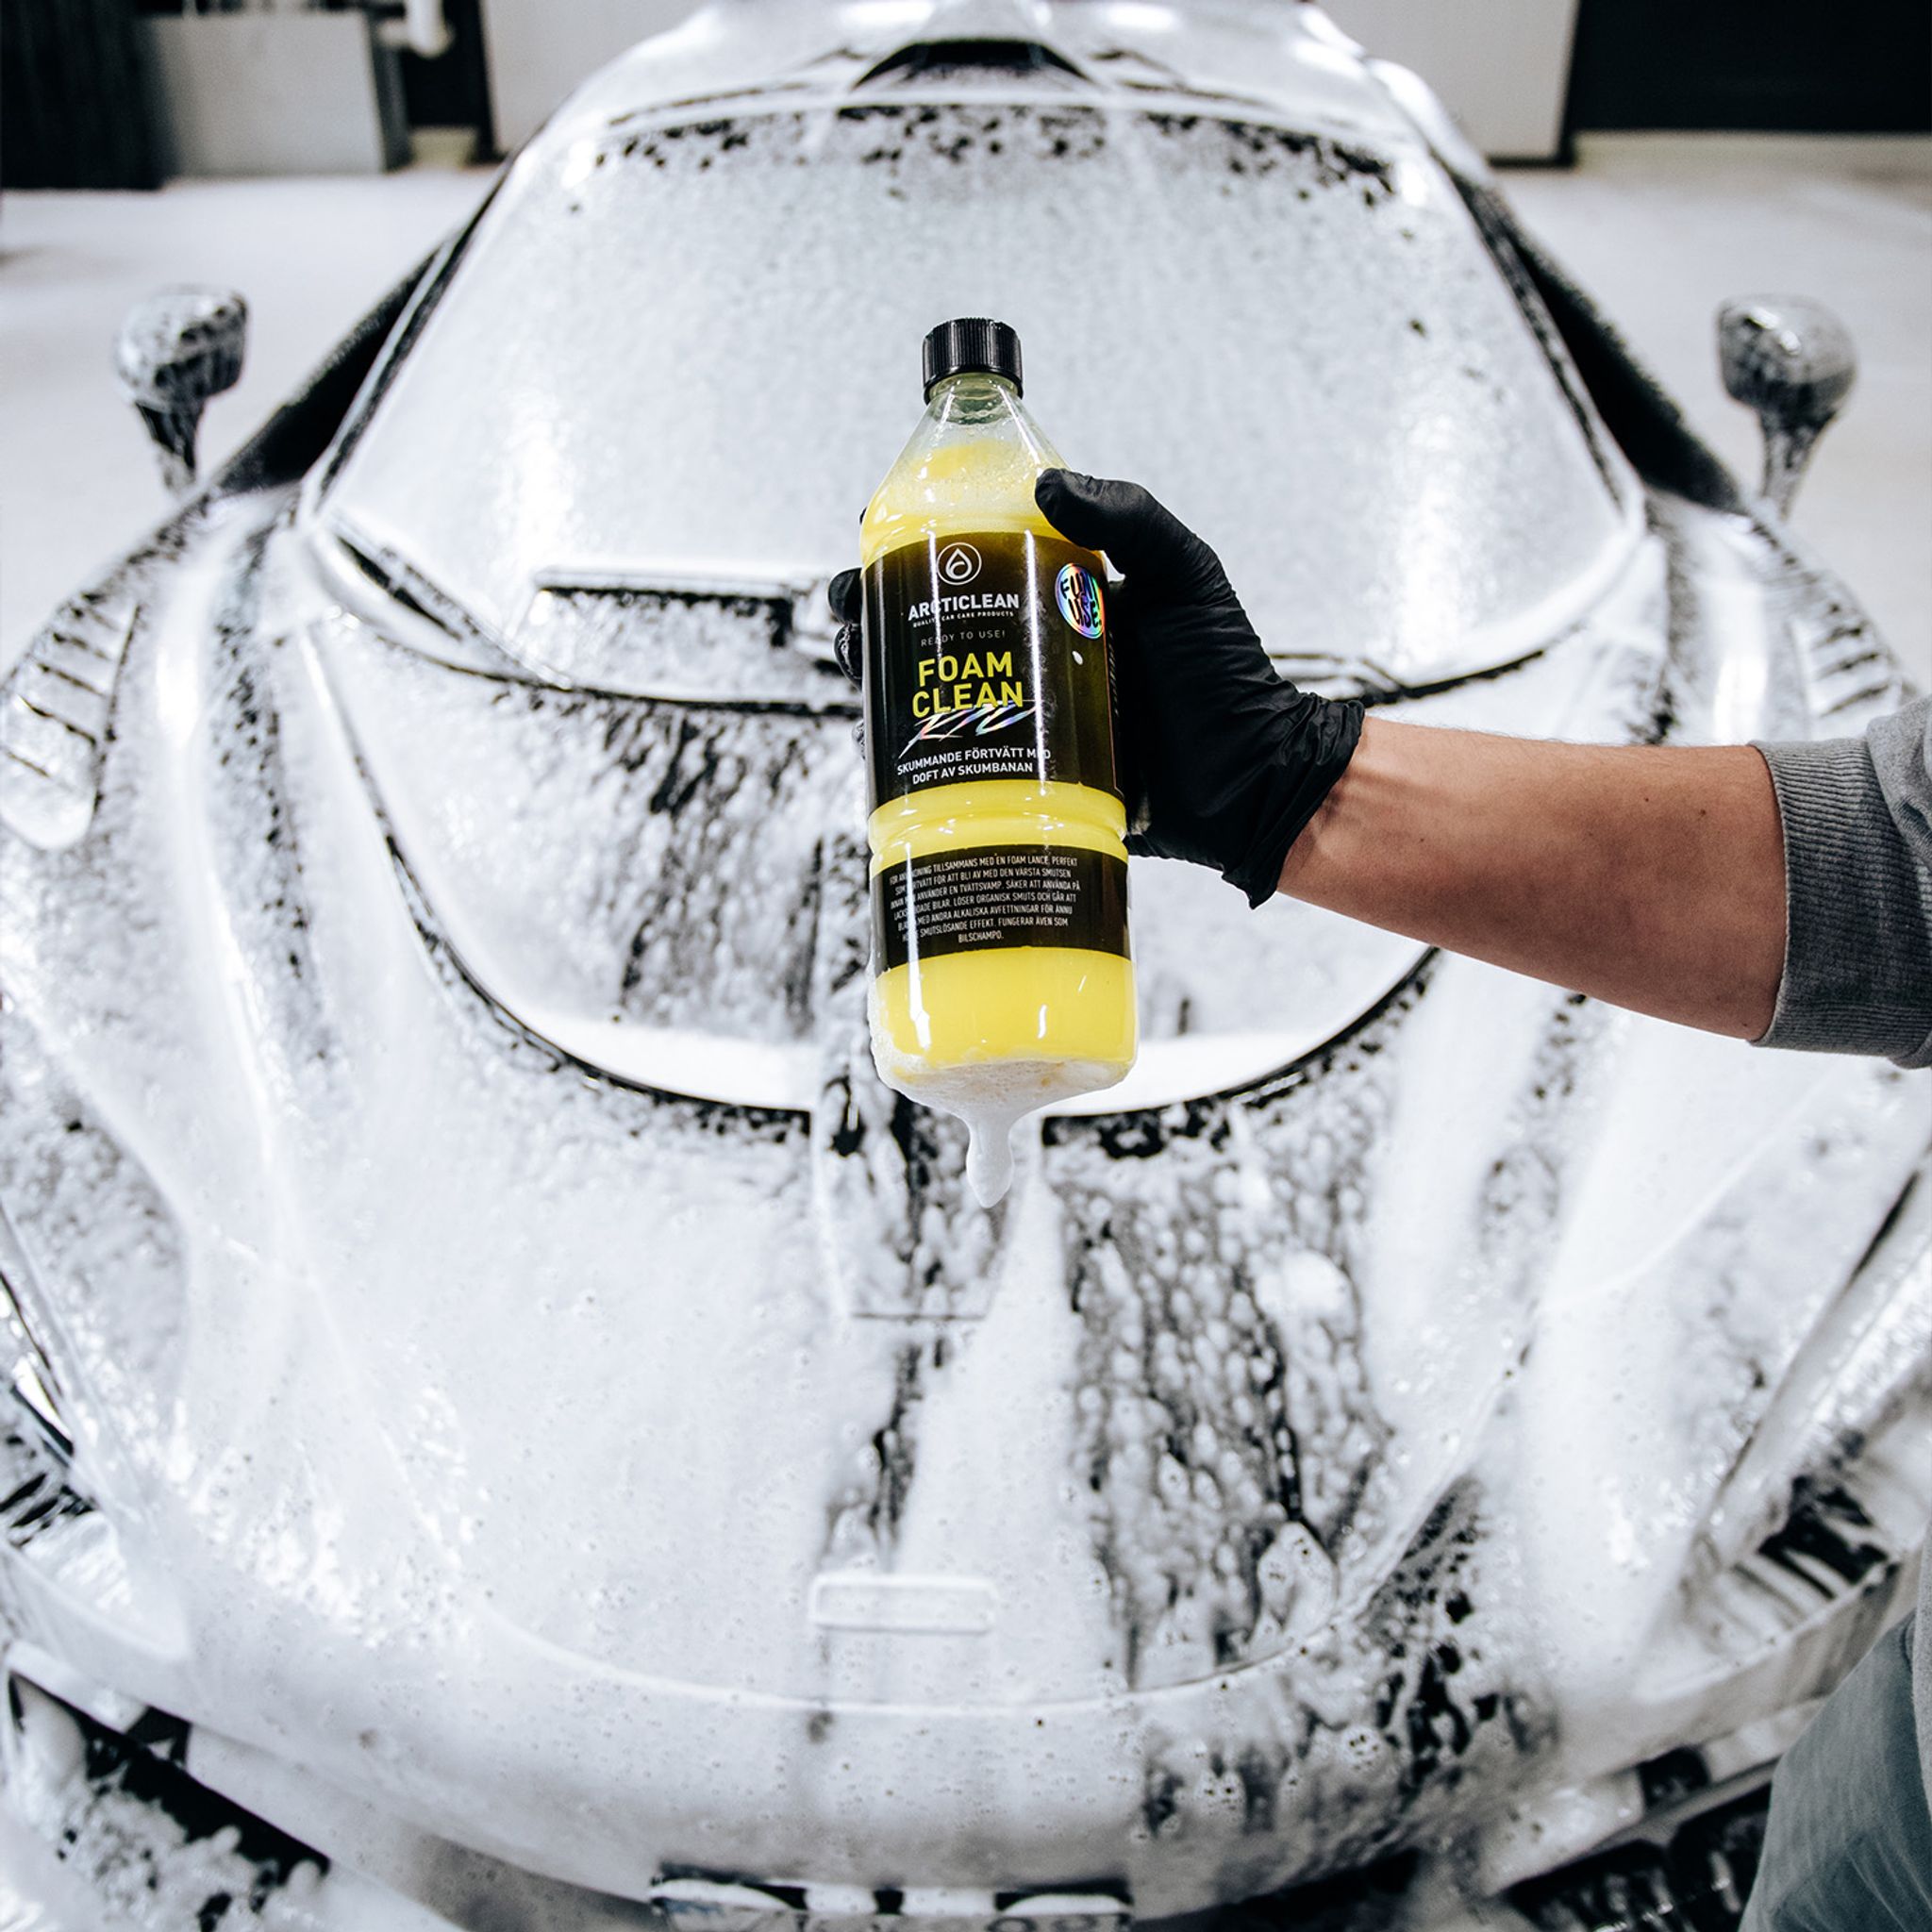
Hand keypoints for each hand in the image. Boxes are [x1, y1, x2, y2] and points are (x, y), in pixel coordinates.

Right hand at [827, 471, 1362, 905]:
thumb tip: (1044, 486)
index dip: (920, 536)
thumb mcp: (1184, 573)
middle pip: (933, 618)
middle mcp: (1033, 651)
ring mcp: (1022, 713)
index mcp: (1063, 595)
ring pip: (928, 683)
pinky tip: (874, 727)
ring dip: (877, 666)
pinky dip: (903, 743)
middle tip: (847, 600)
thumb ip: (1128, 517)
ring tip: (853, 653)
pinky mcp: (1021, 773)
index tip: (878, 523)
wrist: (1248, 781)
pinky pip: (951, 755)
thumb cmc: (1226, 674)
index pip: (977, 553)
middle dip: (875, 604)